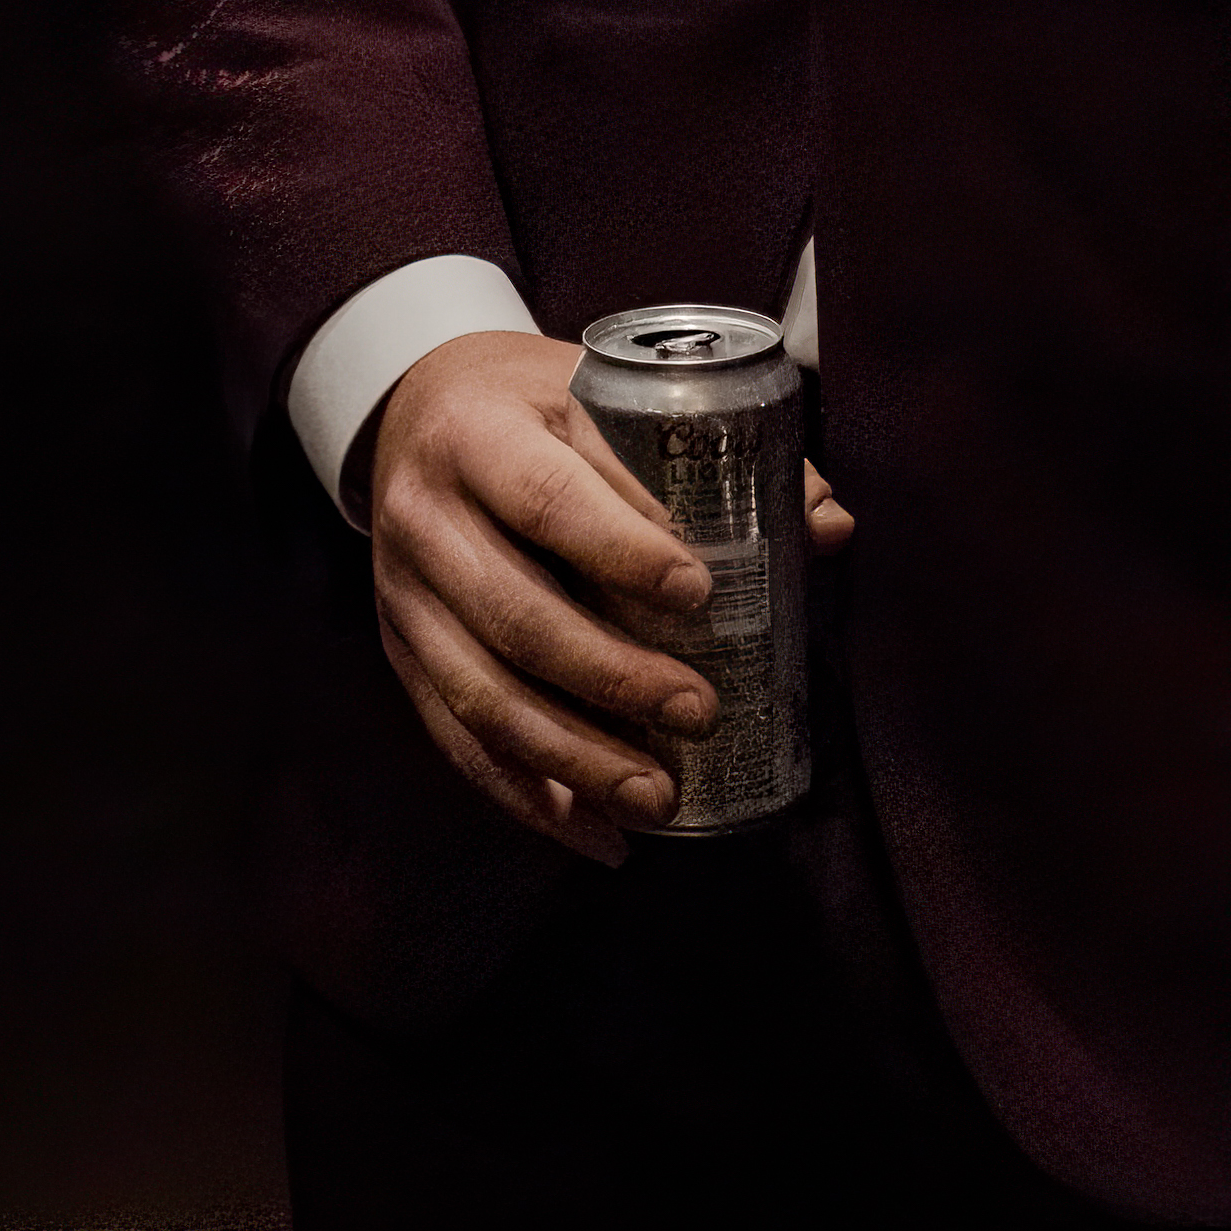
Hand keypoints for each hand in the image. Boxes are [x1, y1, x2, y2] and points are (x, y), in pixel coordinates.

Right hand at [353, 329, 719, 863]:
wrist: (414, 411)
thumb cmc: (532, 407)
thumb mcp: (602, 397)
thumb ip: (712, 456)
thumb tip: (827, 526)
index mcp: (477, 436)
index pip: (545, 499)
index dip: (621, 551)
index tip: (699, 594)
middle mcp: (425, 518)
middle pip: (513, 614)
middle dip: (612, 677)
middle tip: (700, 711)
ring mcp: (403, 595)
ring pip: (482, 695)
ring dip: (576, 759)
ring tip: (660, 796)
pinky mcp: (403, 653)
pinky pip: (459, 741)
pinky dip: (530, 799)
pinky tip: (599, 833)